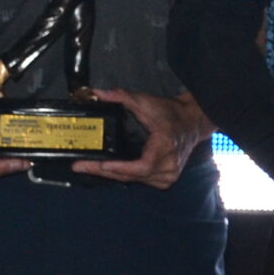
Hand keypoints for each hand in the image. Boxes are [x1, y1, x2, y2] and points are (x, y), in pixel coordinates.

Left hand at [70, 90, 211, 186]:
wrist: (193, 121)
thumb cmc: (171, 112)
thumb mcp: (146, 102)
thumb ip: (121, 97)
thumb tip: (97, 93)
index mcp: (165, 148)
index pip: (140, 166)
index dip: (119, 168)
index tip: (99, 164)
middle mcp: (169, 166)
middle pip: (132, 176)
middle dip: (104, 171)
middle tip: (80, 166)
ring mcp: (169, 175)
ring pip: (135, 180)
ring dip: (113, 174)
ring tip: (90, 167)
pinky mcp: (167, 179)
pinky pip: (142, 181)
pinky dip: (126, 175)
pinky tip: (111, 170)